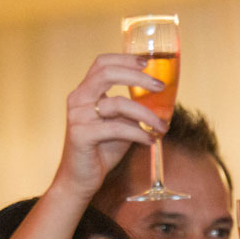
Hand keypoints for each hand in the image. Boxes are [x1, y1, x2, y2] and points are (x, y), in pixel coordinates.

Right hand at [54, 54, 165, 200]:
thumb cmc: (101, 150)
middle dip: (137, 77)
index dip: (124, 59)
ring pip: (118, 103)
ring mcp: (77, 116)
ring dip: (146, 114)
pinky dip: (138, 133)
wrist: (80, 179)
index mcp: (85, 92)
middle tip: (159, 86)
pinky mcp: (81, 134)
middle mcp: (78, 99)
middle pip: (107, 74)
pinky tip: (150, 140)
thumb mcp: (120, 125)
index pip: (102, 64)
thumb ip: (132, 111)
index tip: (146, 62)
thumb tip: (159, 102)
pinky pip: (117, 128)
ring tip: (161, 127)